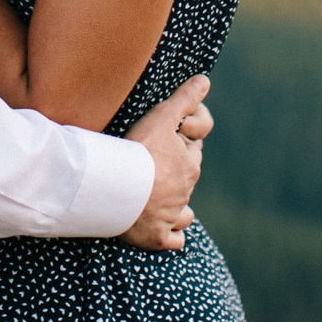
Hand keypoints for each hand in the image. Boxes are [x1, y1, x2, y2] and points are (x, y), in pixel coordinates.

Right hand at [120, 74, 209, 251]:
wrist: (116, 188)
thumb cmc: (138, 150)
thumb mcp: (163, 116)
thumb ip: (185, 98)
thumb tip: (205, 80)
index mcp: (189, 165)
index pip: (192, 152)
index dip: (181, 143)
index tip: (166, 138)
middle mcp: (185, 192)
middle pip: (186, 180)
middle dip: (177, 173)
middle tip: (155, 165)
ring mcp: (171, 216)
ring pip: (183, 211)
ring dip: (175, 205)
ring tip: (157, 198)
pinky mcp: (157, 237)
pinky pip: (173, 240)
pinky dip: (171, 236)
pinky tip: (163, 231)